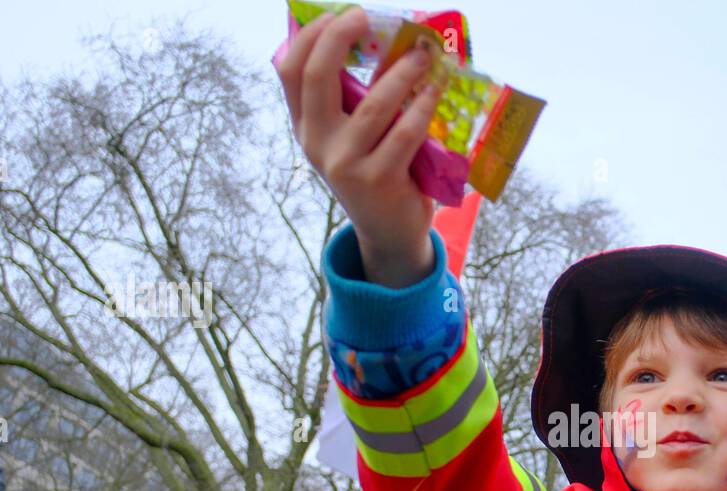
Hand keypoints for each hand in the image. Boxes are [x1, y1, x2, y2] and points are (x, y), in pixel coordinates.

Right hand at [277, 8, 440, 287]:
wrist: (390, 233)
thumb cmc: (377, 172)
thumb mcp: (353, 136)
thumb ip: (353, 100)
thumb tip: (383, 42)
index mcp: (305, 127)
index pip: (289, 71)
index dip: (310, 35)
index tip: (340, 14)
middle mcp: (317, 144)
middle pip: (317, 76)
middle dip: (340, 36)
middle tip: (368, 16)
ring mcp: (345, 164)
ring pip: (374, 104)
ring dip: (403, 72)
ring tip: (426, 55)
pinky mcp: (377, 179)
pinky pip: (405, 132)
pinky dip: (424, 106)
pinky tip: (436, 90)